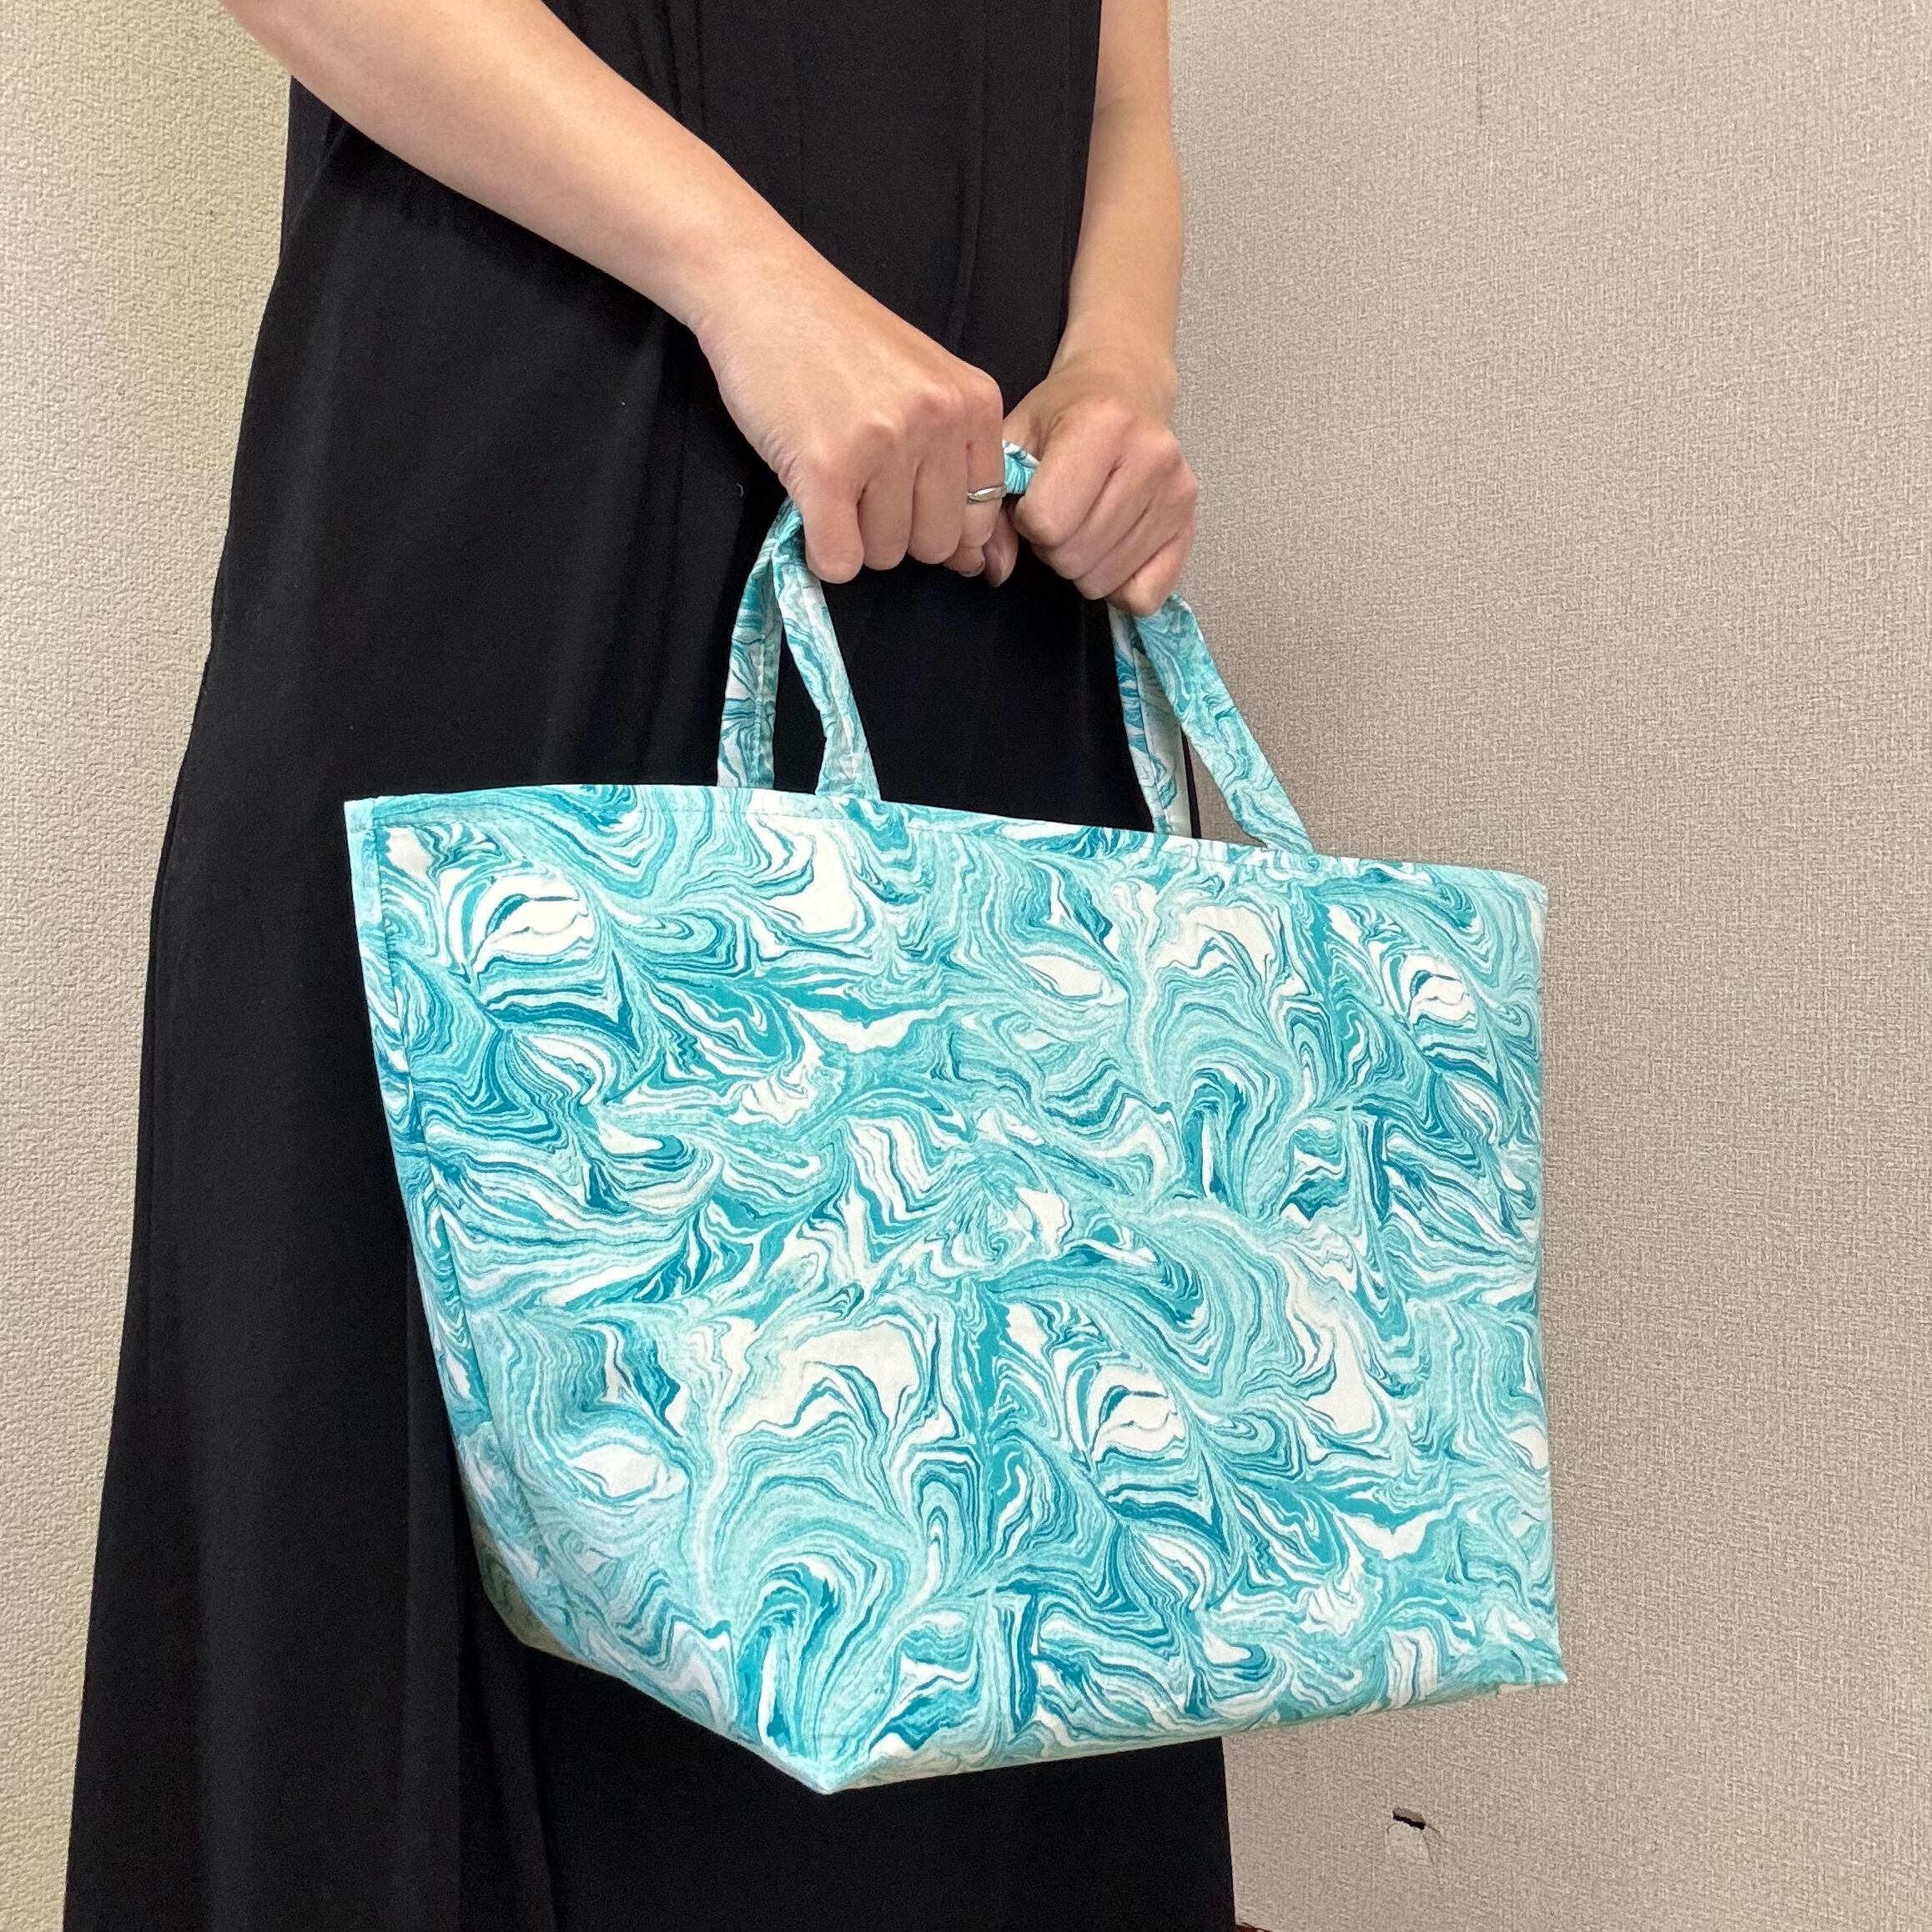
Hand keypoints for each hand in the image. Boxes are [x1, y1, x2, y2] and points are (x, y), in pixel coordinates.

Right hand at [691, 232, 1008, 582]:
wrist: (760, 287)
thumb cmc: (838, 338)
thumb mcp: (922, 382)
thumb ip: (956, 460)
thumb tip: (974, 562)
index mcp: (974, 402)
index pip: (980, 517)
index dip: (940, 524)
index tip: (904, 499)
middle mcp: (938, 421)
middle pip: (935, 545)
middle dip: (896, 534)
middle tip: (860, 487)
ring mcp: (883, 443)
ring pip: (884, 555)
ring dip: (853, 537)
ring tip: (830, 478)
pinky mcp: (825, 466)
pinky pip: (839, 559)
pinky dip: (821, 552)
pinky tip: (811, 509)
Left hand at [980, 352, 1197, 614]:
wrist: (1127, 387)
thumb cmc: (1065, 413)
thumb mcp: (1015, 436)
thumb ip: (992, 500)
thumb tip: (995, 567)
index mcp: (1102, 424)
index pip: (1047, 522)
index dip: (1026, 520)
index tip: (1032, 498)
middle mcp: (1149, 457)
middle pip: (1073, 556)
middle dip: (1053, 546)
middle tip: (1060, 513)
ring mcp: (1176, 493)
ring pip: (1103, 580)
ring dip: (1082, 563)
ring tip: (1085, 522)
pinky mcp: (1189, 523)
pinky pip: (1143, 595)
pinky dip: (1119, 585)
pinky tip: (1112, 548)